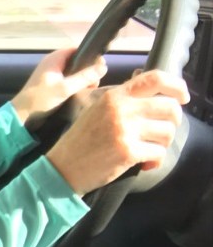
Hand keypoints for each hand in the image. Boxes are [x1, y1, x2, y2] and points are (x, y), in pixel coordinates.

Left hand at [11, 48, 106, 129]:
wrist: (22, 115)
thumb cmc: (41, 99)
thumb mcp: (65, 88)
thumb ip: (84, 77)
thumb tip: (103, 67)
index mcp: (55, 58)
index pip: (77, 49)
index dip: (90, 56)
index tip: (100, 67)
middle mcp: (53, 63)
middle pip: (77, 61)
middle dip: (88, 70)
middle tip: (95, 82)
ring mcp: (52, 74)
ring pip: (74, 72)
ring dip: (83, 79)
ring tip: (91, 89)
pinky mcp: (51, 85)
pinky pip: (68, 81)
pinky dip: (76, 85)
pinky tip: (82, 93)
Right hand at [46, 70, 189, 194]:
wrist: (63, 167)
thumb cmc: (80, 140)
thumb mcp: (96, 109)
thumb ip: (121, 97)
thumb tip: (145, 80)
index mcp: (114, 96)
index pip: (155, 79)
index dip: (177, 86)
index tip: (182, 97)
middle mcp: (121, 109)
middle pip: (170, 107)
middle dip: (173, 122)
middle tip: (163, 131)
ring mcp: (124, 130)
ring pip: (167, 132)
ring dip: (163, 143)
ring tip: (150, 149)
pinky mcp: (128, 152)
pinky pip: (158, 153)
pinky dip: (155, 161)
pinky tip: (145, 164)